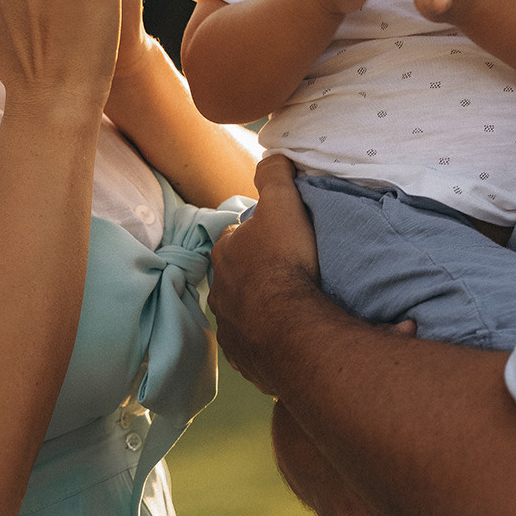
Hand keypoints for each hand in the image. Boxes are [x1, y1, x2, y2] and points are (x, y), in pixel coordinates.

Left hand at [209, 153, 321, 395]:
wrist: (293, 328)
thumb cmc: (286, 262)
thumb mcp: (283, 205)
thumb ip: (275, 176)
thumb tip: (272, 155)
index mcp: (225, 253)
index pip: (237, 236)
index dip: (258, 234)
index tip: (281, 238)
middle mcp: (219, 292)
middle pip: (240, 276)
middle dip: (260, 274)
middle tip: (292, 274)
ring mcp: (230, 329)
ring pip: (246, 312)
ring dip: (265, 309)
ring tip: (296, 308)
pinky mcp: (245, 360)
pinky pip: (257, 346)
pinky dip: (271, 341)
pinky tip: (293, 337)